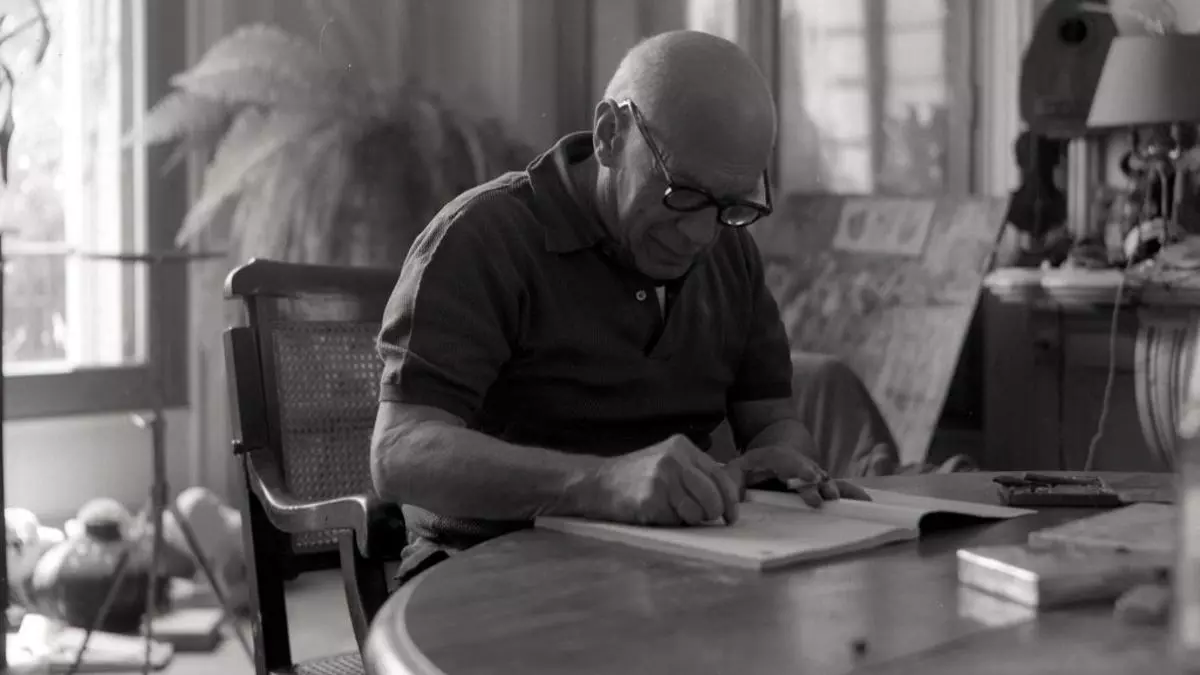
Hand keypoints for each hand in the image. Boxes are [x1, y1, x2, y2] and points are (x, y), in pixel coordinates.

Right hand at [586, 434, 740, 526]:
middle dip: (712, 513)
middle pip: (713, 496)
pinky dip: (671, 521)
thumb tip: (729, 495)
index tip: (731, 516)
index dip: (730, 500)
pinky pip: (676, 520)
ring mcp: (662, 478)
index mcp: (682, 447)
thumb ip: (695, 471)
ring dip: (690, 519)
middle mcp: (675, 459)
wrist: (598, 483)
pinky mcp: (651, 498)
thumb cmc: (636, 477)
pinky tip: (656, 512)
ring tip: (672, 511)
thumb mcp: (667, 461)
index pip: (720, 475)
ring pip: (698, 512)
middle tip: (702, 517)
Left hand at [724, 445, 870, 506]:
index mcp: (774, 458)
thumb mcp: (734, 470)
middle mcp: (797, 466)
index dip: (799, 469)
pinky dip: (852, 493)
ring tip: (845, 500)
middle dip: (817, 484)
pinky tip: (866, 503)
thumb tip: (729, 507)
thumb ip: (730, 484)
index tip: (810, 478)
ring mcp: (811, 475)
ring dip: (835, 489)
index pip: (788, 461)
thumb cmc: (750, 468)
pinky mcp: (820, 486)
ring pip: (825, 479)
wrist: (771, 454)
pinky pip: (838, 487)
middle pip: (809, 472)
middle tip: (825, 496)